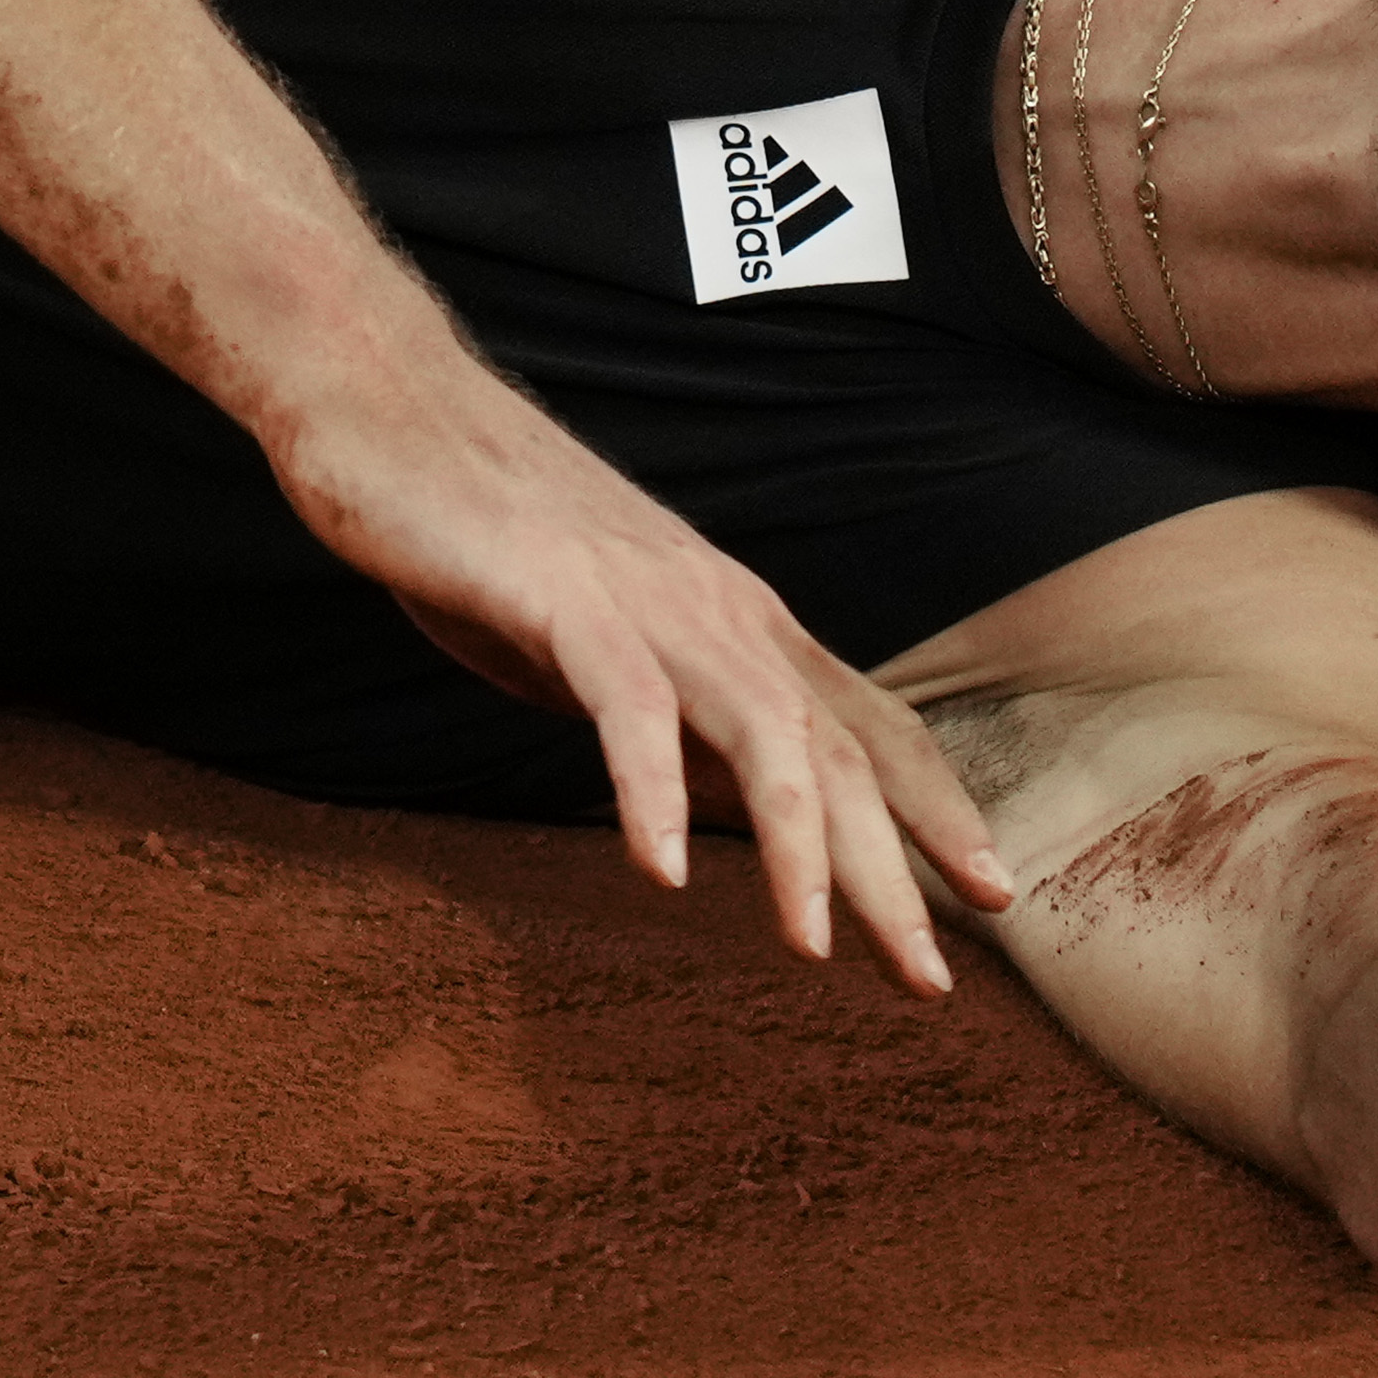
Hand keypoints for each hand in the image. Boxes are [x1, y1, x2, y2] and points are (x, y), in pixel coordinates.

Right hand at [273, 366, 1016, 986]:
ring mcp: (646, 598)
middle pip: (836, 751)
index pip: (867, 721)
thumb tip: (735, 802)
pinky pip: (627, 705)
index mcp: (733, 616)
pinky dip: (651, 789)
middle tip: (929, 980)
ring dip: (798, 848)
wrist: (385, 398)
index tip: (992, 893)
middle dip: (893, 870)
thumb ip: (677, 713)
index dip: (937, 808)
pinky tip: (659, 870)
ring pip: (761, 732)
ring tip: (813, 949)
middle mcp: (716, 606)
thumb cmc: (483, 528)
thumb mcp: (603, 642)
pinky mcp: (561, 596)